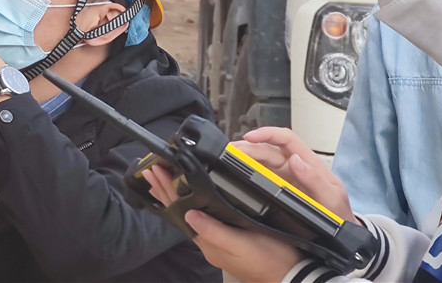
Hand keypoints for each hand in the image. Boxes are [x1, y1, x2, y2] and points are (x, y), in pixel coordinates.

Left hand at [143, 165, 301, 281]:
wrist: (289, 275)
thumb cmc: (269, 260)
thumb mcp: (242, 245)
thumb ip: (215, 231)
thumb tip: (189, 214)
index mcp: (208, 241)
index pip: (180, 211)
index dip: (167, 191)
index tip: (157, 172)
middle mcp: (208, 241)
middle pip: (180, 210)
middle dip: (166, 190)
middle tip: (152, 170)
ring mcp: (216, 240)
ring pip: (188, 212)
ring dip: (175, 195)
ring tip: (161, 181)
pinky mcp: (227, 238)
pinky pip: (201, 216)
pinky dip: (190, 202)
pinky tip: (189, 198)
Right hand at [236, 127, 358, 224]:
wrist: (340, 235)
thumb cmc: (339, 215)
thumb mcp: (332, 199)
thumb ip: (316, 180)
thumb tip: (296, 160)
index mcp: (309, 163)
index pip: (286, 139)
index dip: (268, 134)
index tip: (250, 137)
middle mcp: (295, 166)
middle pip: (268, 149)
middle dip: (248, 147)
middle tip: (230, 153)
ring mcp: (285, 177)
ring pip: (262, 160)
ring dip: (245, 157)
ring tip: (228, 160)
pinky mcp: (278, 189)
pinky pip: (260, 175)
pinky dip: (247, 171)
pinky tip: (236, 173)